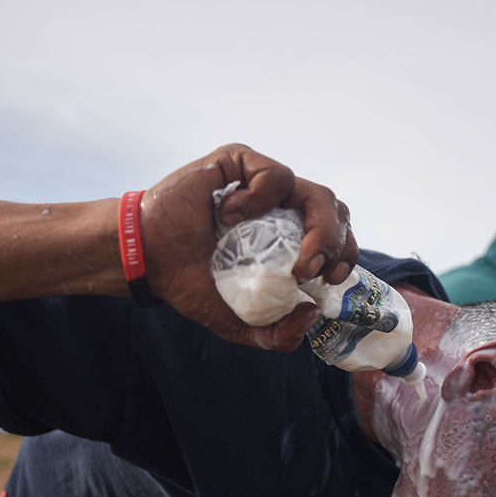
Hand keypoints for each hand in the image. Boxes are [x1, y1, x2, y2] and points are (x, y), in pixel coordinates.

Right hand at [138, 143, 357, 349]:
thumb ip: (277, 334)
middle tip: (312, 271)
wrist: (150, 261)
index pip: (338, 236)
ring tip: (291, 258)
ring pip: (316, 193)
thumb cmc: (192, 284)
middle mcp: (283, 207)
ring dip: (316, 228)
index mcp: (291, 237)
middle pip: (335, 212)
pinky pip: (273, 175)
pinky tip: (229, 217)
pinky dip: (259, 198)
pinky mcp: (241, 162)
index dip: (345, 255)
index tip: (328, 280)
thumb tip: (311, 312)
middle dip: (335, 244)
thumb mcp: (241, 324)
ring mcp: (263, 183)